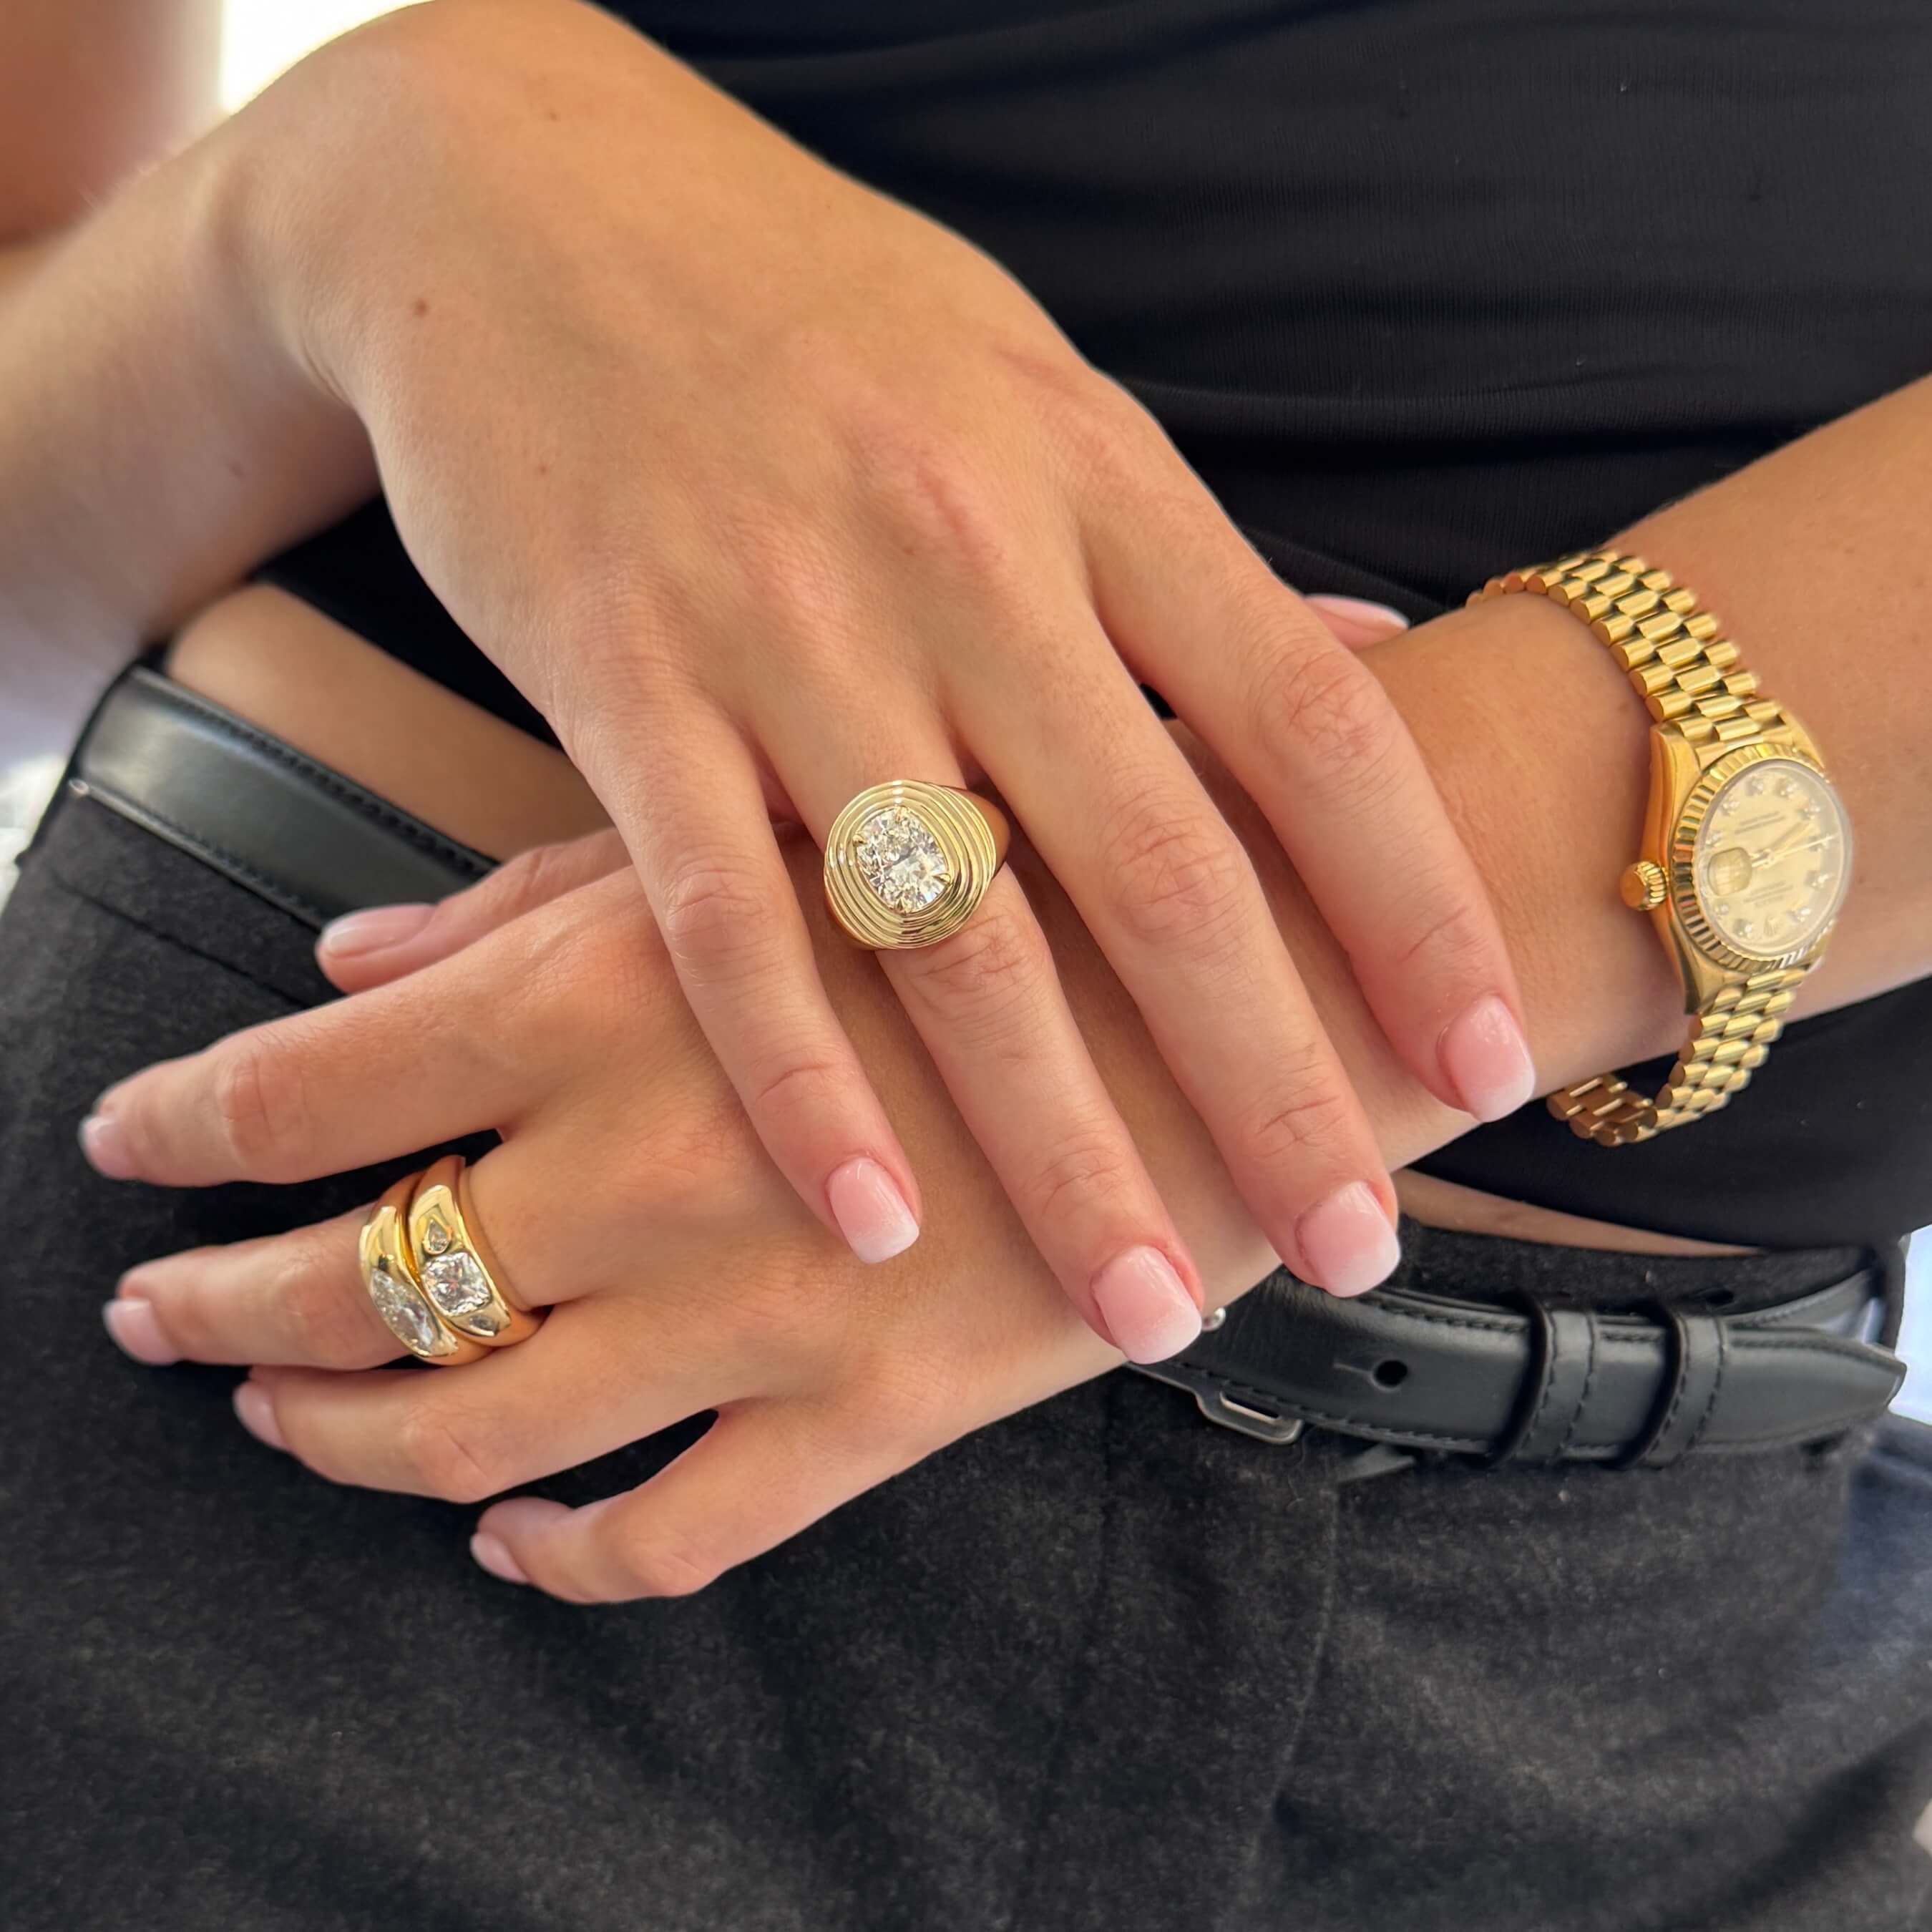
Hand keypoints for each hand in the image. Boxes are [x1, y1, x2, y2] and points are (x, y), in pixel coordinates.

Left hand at [89, 840, 1260, 1604]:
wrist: (1258, 951)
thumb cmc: (1003, 850)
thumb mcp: (752, 823)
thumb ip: (533, 898)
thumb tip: (344, 960)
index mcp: (596, 989)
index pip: (299, 1093)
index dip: (177, 1131)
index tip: (123, 1145)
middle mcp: (640, 1163)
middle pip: (345, 1284)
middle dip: (217, 1309)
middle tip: (159, 1316)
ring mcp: (751, 1309)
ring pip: (468, 1436)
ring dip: (342, 1442)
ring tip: (288, 1424)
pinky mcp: (876, 1411)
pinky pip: (669, 1537)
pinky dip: (564, 1561)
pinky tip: (520, 1543)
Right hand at [241, 0, 1531, 1351]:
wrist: (519, 198)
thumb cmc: (808, 311)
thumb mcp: (1032, 383)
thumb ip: (1180, 552)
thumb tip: (1368, 653)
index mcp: (1091, 479)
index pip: (1303, 722)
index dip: (1410, 903)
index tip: (1484, 1060)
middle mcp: (963, 555)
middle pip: (1159, 867)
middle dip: (1267, 1085)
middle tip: (1354, 1252)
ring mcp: (787, 625)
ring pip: (953, 933)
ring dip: (1058, 1145)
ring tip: (1141, 1306)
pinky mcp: (619, 680)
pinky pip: (721, 919)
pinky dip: (803, 1083)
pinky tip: (873, 1221)